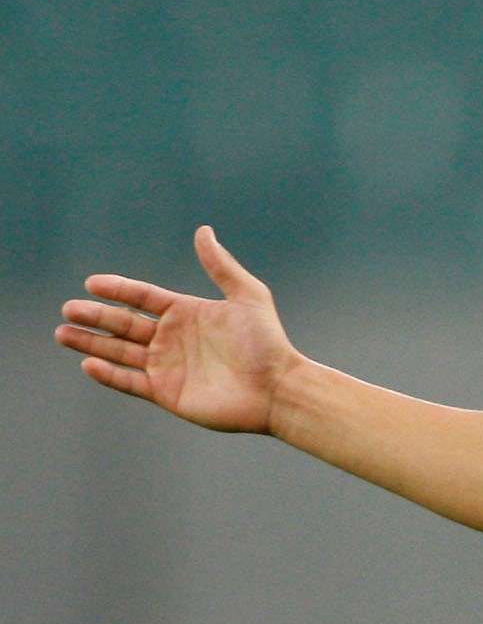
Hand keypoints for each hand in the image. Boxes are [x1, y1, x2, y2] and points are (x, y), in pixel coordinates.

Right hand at [55, 226, 299, 433]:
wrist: (278, 388)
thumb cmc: (268, 342)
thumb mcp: (247, 297)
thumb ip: (221, 266)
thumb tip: (203, 231)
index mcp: (188, 313)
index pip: (142, 298)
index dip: (118, 290)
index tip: (92, 283)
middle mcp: (173, 338)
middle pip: (124, 324)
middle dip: (95, 316)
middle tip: (68, 309)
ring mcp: (168, 366)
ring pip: (120, 351)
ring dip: (91, 343)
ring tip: (63, 333)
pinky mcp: (167, 392)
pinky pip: (130, 381)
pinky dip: (108, 374)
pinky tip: (88, 363)